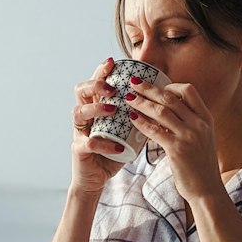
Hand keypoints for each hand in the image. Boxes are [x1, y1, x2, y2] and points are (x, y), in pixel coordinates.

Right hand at [70, 57, 127, 195]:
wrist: (97, 179)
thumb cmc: (113, 152)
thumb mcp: (127, 131)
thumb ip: (138, 116)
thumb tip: (163, 101)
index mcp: (96, 108)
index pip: (95, 83)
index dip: (101, 71)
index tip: (113, 62)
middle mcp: (84, 117)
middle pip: (80, 91)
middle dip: (95, 85)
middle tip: (111, 87)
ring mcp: (79, 132)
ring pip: (78, 113)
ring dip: (96, 109)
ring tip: (113, 110)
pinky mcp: (79, 150)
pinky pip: (88, 143)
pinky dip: (103, 144)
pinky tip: (117, 146)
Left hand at [124, 79, 222, 203]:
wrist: (207, 190)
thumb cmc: (201, 166)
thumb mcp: (202, 139)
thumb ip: (189, 124)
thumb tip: (168, 112)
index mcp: (206, 118)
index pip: (189, 90)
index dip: (170, 85)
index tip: (156, 87)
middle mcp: (199, 124)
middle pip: (171, 98)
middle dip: (149, 89)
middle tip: (133, 82)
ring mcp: (189, 136)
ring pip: (161, 111)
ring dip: (142, 103)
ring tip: (129, 99)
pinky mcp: (177, 150)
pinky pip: (155, 131)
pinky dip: (141, 123)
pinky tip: (131, 119)